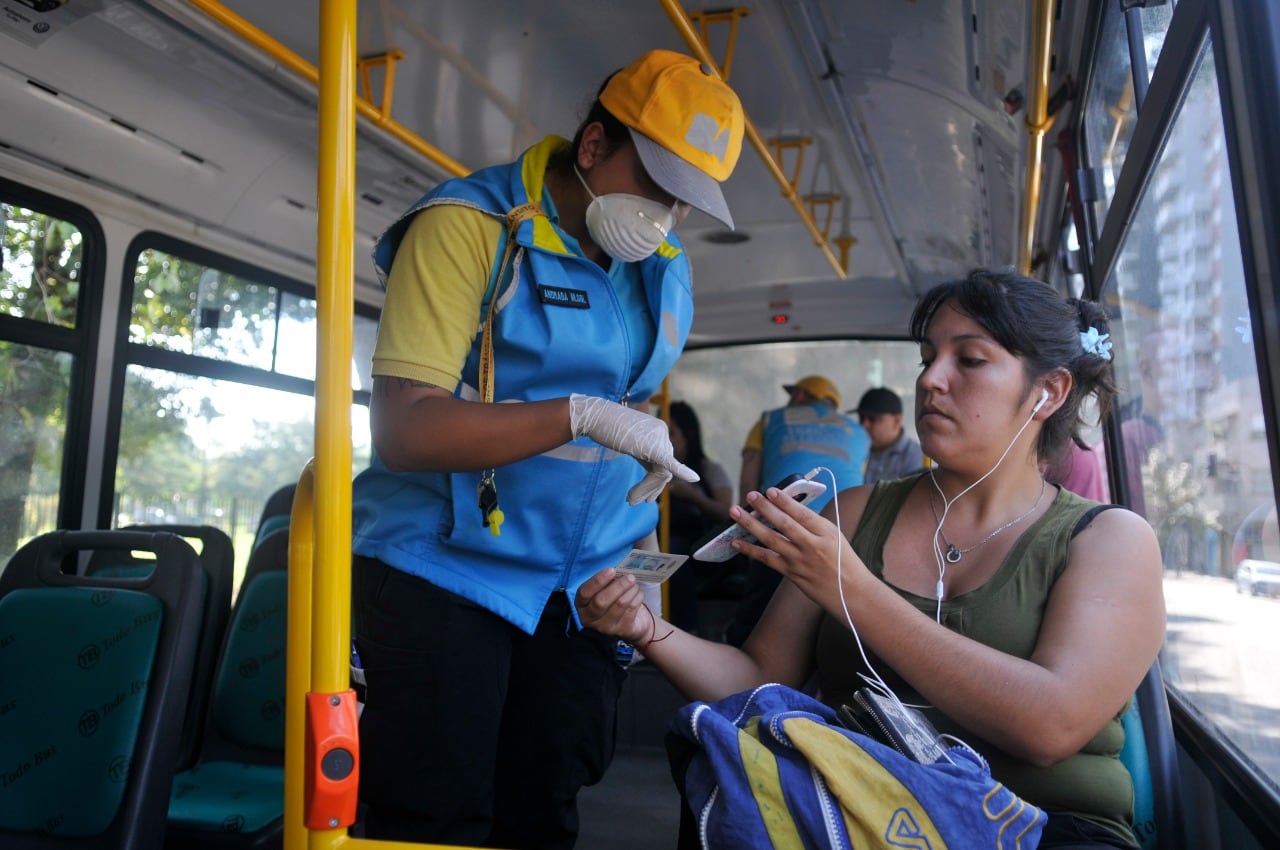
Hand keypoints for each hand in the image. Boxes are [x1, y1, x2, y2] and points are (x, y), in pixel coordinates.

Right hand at [568, 394, 698, 503]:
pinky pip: (669, 463)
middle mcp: (663, 433)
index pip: (663, 461)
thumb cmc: (606, 428)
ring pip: (662, 473)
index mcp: (659, 430)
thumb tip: (652, 473)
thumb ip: (644, 454)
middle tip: (634, 502)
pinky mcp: (652, 446)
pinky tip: (694, 478)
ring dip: (647, 489)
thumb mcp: (630, 441)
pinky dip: (682, 471)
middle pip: (664, 468)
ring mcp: (659, 438)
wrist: (594, 416)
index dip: (653, 482)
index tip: (641, 497)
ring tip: (630, 500)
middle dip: (651, 488)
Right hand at [575, 567, 651, 643]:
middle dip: (618, 586)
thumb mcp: (605, 589)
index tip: (611, 570)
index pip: (584, 593)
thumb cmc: (614, 599)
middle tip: (629, 577)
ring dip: (630, 591)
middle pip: (601, 601)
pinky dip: (637, 598)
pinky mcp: (622, 630)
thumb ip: (607, 581)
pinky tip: (638, 593)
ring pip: (619, 605)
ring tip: (635, 584)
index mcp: (582, 605)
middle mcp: (590, 619)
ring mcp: (606, 627)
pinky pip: (631, 610)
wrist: (631, 622)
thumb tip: (617, 571)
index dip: (597, 581)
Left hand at [730, 487, 863, 598]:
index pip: (803, 513)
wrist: (850, 593)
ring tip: (736, 512)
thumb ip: (813, 524)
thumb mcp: (835, 536)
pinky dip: (750, 550)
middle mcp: (812, 546)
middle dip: (765, 508)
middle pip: (784, 524)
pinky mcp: (791, 573)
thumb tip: (786, 508)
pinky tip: (736, 541)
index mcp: (826, 532)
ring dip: (751, 525)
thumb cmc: (843, 561)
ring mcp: (800, 561)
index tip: (771, 490)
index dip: (785, 501)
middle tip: (751, 495)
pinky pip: (767, 559)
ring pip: (771, 540)